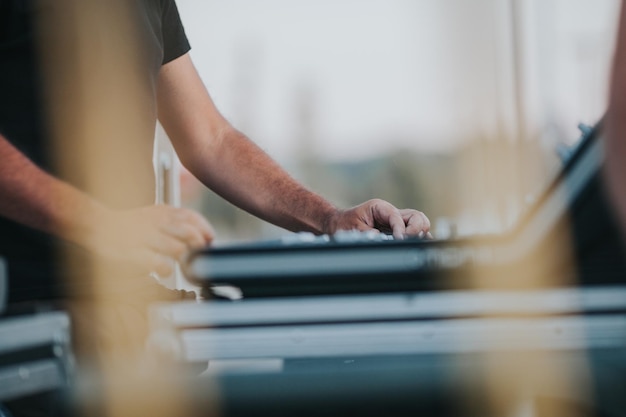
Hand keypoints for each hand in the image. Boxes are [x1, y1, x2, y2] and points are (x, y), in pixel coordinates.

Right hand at [85, 205, 213, 276]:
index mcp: (163, 212)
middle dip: (199, 246)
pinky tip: (164, 272)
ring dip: (184, 259)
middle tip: (200, 255)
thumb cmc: (129, 224)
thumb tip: (199, 235)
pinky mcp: (133, 252)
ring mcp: (144, 237)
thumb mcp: (154, 214)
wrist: (96, 224)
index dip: (205, 229)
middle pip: (189, 233)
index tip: (210, 240)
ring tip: (184, 265)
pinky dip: (165, 269)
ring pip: (176, 248)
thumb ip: (174, 221)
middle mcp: (156, 222)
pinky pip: (156, 262)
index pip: (192, 217)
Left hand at [329, 199, 430, 239]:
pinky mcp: (397, 230)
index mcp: (381, 207)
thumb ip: (367, 233)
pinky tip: (418, 245)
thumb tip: (380, 238)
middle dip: (417, 229)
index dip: (402, 229)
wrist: (338, 223)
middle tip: (409, 241)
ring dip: (420, 232)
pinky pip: (413, 231)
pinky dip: (418, 238)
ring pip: (418, 222)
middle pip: (416, 216)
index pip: (397, 217)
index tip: (400, 239)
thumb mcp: (353, 228)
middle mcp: (391, 212)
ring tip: (415, 243)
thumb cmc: (345, 223)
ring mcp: (396, 221)